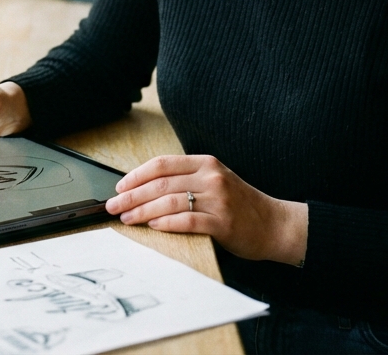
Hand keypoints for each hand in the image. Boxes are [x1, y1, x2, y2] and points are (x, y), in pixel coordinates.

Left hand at [106, 155, 307, 264]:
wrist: (274, 224)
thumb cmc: (240, 204)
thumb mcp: (215, 181)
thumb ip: (186, 179)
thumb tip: (145, 188)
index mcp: (206, 163)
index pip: (162, 164)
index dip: (136, 175)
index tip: (119, 186)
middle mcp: (211, 177)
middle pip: (161, 183)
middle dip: (131, 195)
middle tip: (113, 205)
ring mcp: (218, 199)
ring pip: (170, 201)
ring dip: (143, 210)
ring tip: (127, 218)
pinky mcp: (223, 222)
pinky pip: (187, 220)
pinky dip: (166, 223)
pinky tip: (153, 225)